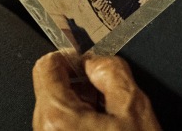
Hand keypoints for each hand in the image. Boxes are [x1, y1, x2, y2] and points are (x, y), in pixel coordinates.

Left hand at [32, 52, 160, 130]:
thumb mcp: (134, 109)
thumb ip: (113, 72)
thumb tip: (98, 61)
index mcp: (57, 116)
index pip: (46, 65)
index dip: (70, 57)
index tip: (88, 63)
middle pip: (51, 88)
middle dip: (80, 86)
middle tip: (107, 97)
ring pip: (57, 110)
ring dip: (81, 107)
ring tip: (109, 121)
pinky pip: (60, 128)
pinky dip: (79, 125)